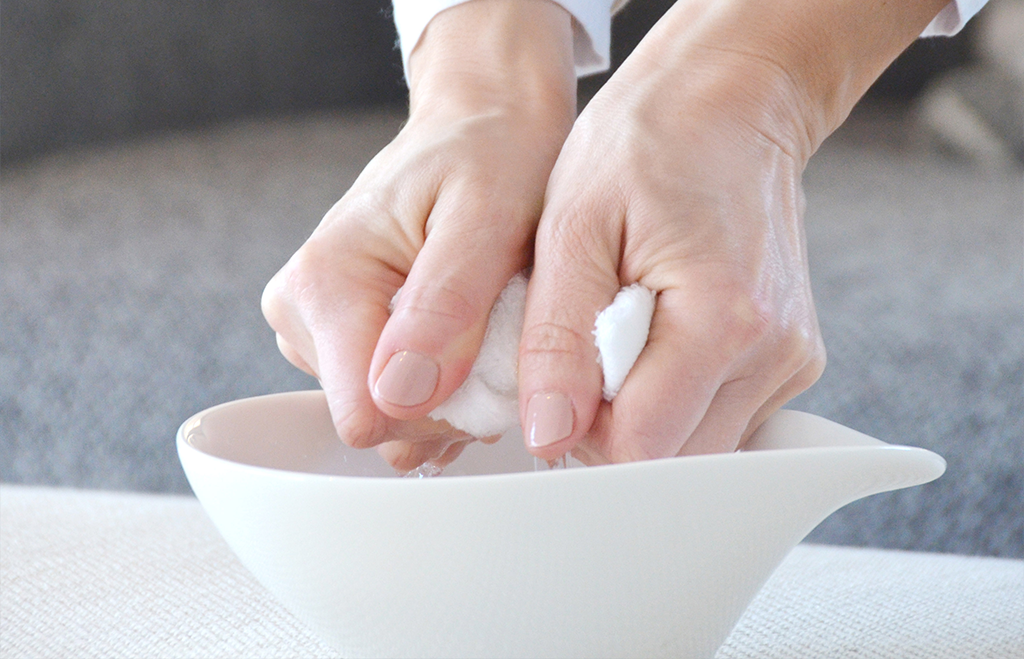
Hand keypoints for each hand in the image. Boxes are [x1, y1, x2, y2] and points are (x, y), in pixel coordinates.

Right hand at [261, 0, 574, 465]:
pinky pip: (391, 402)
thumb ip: (444, 306)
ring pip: (389, 419)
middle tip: (494, 333)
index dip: (441, 411)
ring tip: (481, 325)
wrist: (483, 127)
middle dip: (451, 401)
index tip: (487, 360)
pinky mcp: (337, 338)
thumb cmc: (491, 157)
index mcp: (325, 283)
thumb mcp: (486, 218)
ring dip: (451, 395)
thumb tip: (398, 394)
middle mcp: (301, 311)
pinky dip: (440, 388)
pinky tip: (463, 340)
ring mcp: (314, 328)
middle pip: (380, 424)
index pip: (367, 416)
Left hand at [518, 0, 946, 461]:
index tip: (558, 384)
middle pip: (674, 460)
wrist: (730, 100)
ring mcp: (790, 359)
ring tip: (626, 333)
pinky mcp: (790, 360)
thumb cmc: (649, 142)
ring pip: (698, 448)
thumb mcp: (572, 226)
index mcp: (722, 318)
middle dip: (612, 429)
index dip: (580, 433)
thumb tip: (551, 434)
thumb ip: (558, 339)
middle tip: (587, 352)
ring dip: (646, 414)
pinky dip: (677, 399)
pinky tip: (659, 340)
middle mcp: (773, 351)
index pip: (639, 447)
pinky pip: (720, 419)